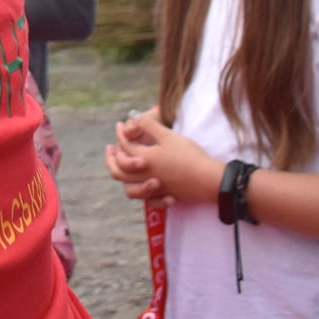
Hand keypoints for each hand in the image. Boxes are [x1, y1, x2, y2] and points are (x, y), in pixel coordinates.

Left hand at [104, 107, 219, 208]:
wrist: (209, 179)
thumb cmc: (189, 156)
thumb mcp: (168, 136)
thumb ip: (149, 125)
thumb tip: (134, 117)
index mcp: (144, 160)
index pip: (124, 146)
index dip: (119, 134)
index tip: (119, 125)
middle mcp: (145, 176)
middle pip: (119, 171)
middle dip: (111, 158)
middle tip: (110, 148)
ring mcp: (155, 189)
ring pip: (130, 189)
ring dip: (123, 179)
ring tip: (122, 169)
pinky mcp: (166, 197)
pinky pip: (148, 201)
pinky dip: (144, 195)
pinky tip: (145, 187)